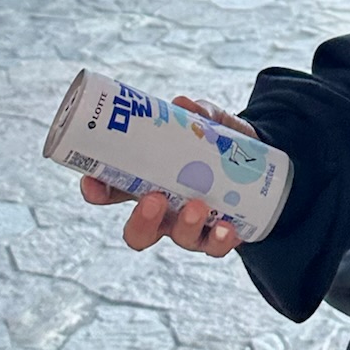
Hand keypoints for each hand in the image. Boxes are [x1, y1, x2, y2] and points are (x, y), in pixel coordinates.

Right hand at [79, 96, 257, 258]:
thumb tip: (184, 104)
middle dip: (142, 221)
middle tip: (153, 199)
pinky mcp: (218, 235)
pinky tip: (226, 227)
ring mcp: (190, 227)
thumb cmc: (217, 144)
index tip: (92, 182)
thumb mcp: (209, 125)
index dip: (97, 191)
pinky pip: (215, 245)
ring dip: (185, 226)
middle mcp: (164, 212)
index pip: (111, 192)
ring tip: (197, 206)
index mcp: (147, 183)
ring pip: (179, 239)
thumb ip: (199, 115)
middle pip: (139, 232)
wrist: (257, 164)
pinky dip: (219, 239)